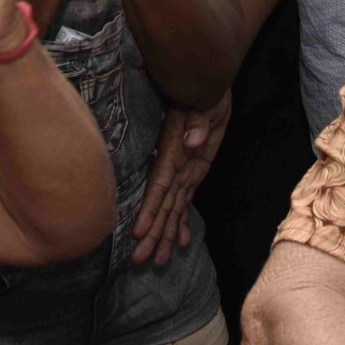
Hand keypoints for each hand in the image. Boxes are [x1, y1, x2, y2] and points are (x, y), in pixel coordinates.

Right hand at [130, 93, 229, 265]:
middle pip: (162, 205)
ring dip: (165, 234)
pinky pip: (185, 200)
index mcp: (172, 152)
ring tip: (158, 262)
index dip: (149, 209)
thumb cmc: (201, 89)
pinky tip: (179, 242)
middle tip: (142, 261)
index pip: (159, 185)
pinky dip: (182, 221)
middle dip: (152, 233)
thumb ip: (197, 122)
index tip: (138, 233)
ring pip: (172, 208)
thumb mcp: (202, 102)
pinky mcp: (194, 170)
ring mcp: (183, 170)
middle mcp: (174, 165)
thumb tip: (193, 142)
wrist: (205, 82)